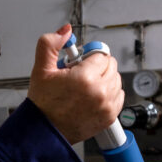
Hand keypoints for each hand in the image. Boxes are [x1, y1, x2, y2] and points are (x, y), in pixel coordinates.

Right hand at [26, 24, 124, 143]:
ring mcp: (106, 105)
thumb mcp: (41, 69)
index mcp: (84, 78)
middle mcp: (99, 92)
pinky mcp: (109, 117)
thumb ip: (50, 44)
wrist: (46, 131)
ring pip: (117, 80)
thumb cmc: (43, 105)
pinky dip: (110, 94)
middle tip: (81, 75)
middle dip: (98, 67)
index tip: (81, 62)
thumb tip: (65, 31)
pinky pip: (119, 96)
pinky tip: (94, 96)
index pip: (101, 54)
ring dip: (105, 80)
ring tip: (86, 86)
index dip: (89, 56)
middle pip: (111, 66)